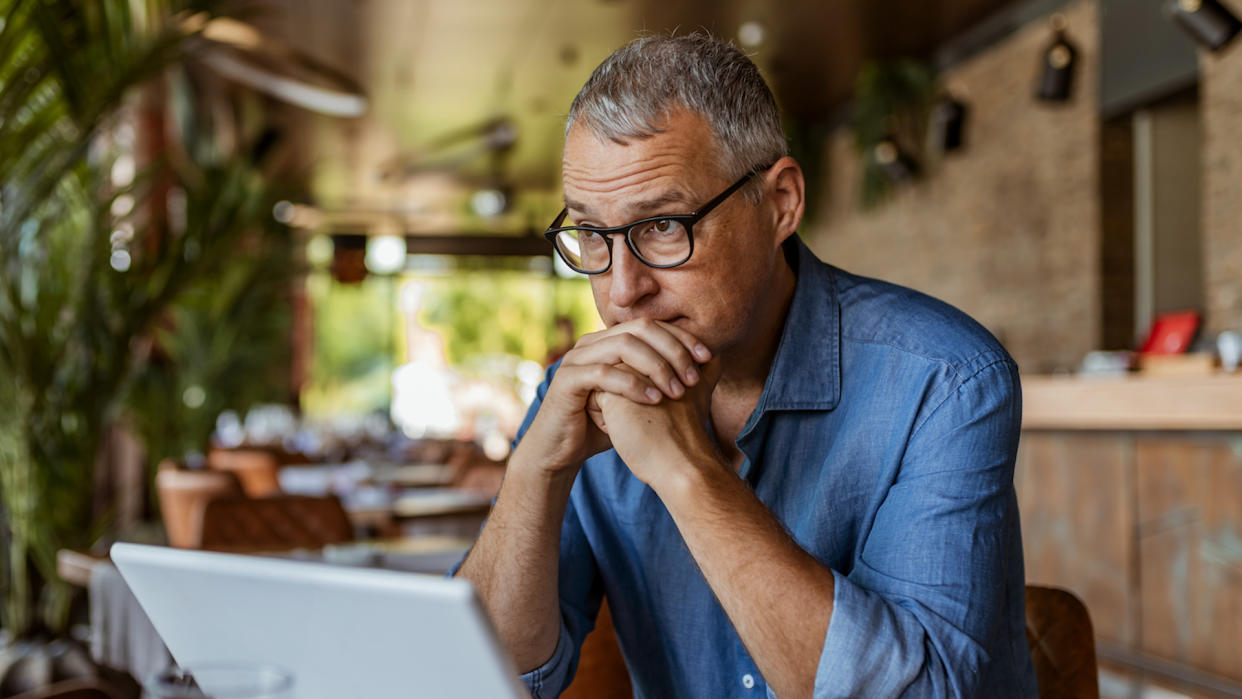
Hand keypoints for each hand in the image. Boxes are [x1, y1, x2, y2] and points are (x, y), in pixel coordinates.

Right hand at [512, 319, 711, 476]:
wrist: (561, 450)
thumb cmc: (602, 425)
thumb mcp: (639, 399)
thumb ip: (664, 380)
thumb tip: (709, 369)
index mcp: (609, 341)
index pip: (651, 325)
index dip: (681, 337)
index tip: (707, 357)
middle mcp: (592, 342)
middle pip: (640, 328)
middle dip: (673, 349)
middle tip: (694, 375)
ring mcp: (577, 359)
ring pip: (623, 346)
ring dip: (656, 366)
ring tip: (677, 390)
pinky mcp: (567, 380)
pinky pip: (604, 373)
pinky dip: (633, 385)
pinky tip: (654, 400)